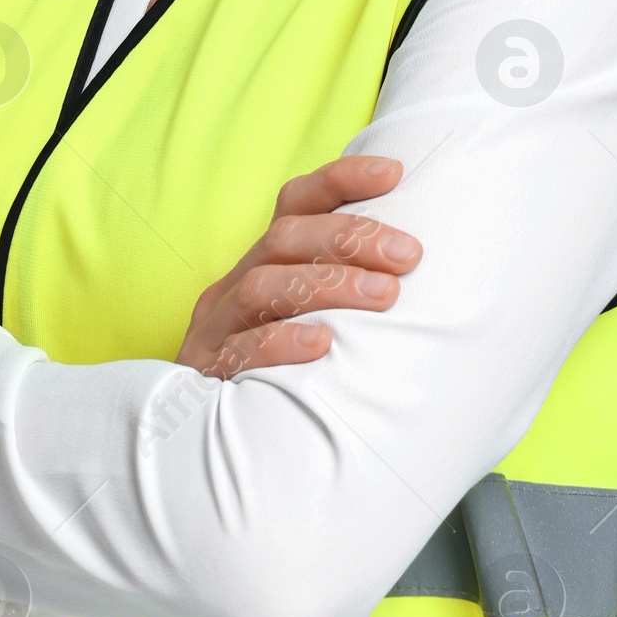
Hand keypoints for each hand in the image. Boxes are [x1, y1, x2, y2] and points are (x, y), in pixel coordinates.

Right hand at [176, 154, 418, 379]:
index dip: (341, 180)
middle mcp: (235, 284)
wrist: (198, 443)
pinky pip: (239, 349)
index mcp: (262, 263)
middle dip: (350, 238)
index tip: (394, 173)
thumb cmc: (277, 371)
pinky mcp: (206, 372)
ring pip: (264, 285)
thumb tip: (418, 266)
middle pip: (284, 238)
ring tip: (384, 295)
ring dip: (329, 284)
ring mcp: (216, 327)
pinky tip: (323, 345)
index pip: (295, 202)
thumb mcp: (306, 319)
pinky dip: (281, 342)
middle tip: (408, 255)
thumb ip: (345, 290)